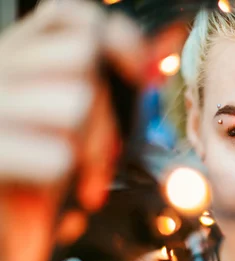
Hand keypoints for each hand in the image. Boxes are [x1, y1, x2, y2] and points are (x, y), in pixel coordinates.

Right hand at [0, 0, 144, 260]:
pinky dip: (71, 184)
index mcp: (10, 66)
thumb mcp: (78, 137)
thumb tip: (164, 48)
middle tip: (104, 164)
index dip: (116, 36)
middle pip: (82, 54)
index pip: (69, 15)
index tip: (142, 74)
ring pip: (77, 99)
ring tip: (84, 188)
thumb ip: (112, 88)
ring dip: (96, 152)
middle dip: (112, 116)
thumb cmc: (40, 201)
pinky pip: (55, 153)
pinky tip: (60, 211)